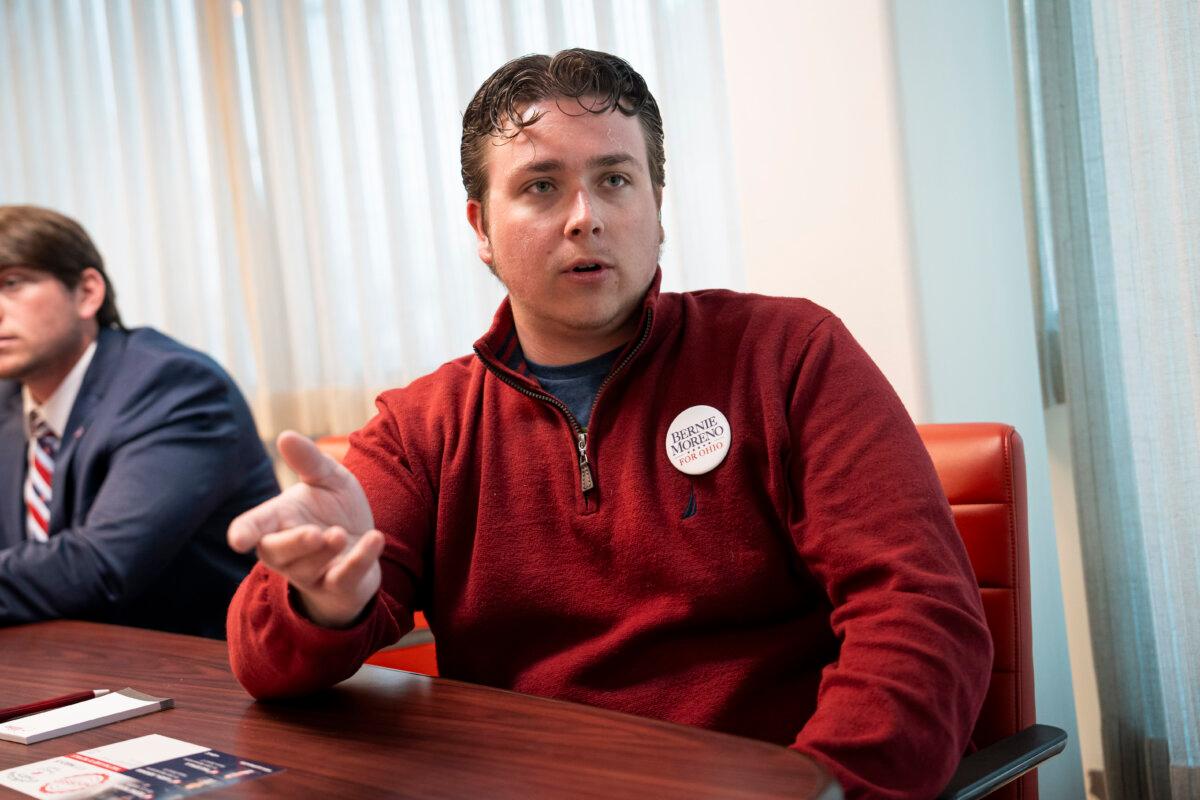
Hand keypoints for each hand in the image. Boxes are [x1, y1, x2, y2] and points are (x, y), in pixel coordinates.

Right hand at [228, 431, 383, 627]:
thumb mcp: (327, 479)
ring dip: (326, 551)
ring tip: (341, 533)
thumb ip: (308, 460)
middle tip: (315, 533)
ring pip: (308, 569)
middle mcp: (287, 552)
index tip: (238, 540)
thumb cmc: (335, 510)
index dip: (245, 531)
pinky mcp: (338, 586)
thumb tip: (285, 435)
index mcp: (278, 521)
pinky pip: (343, 578)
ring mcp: (311, 573)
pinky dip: (359, 559)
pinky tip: (374, 538)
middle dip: (294, 543)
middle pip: (276, 553)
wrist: (365, 543)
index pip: (253, 526)